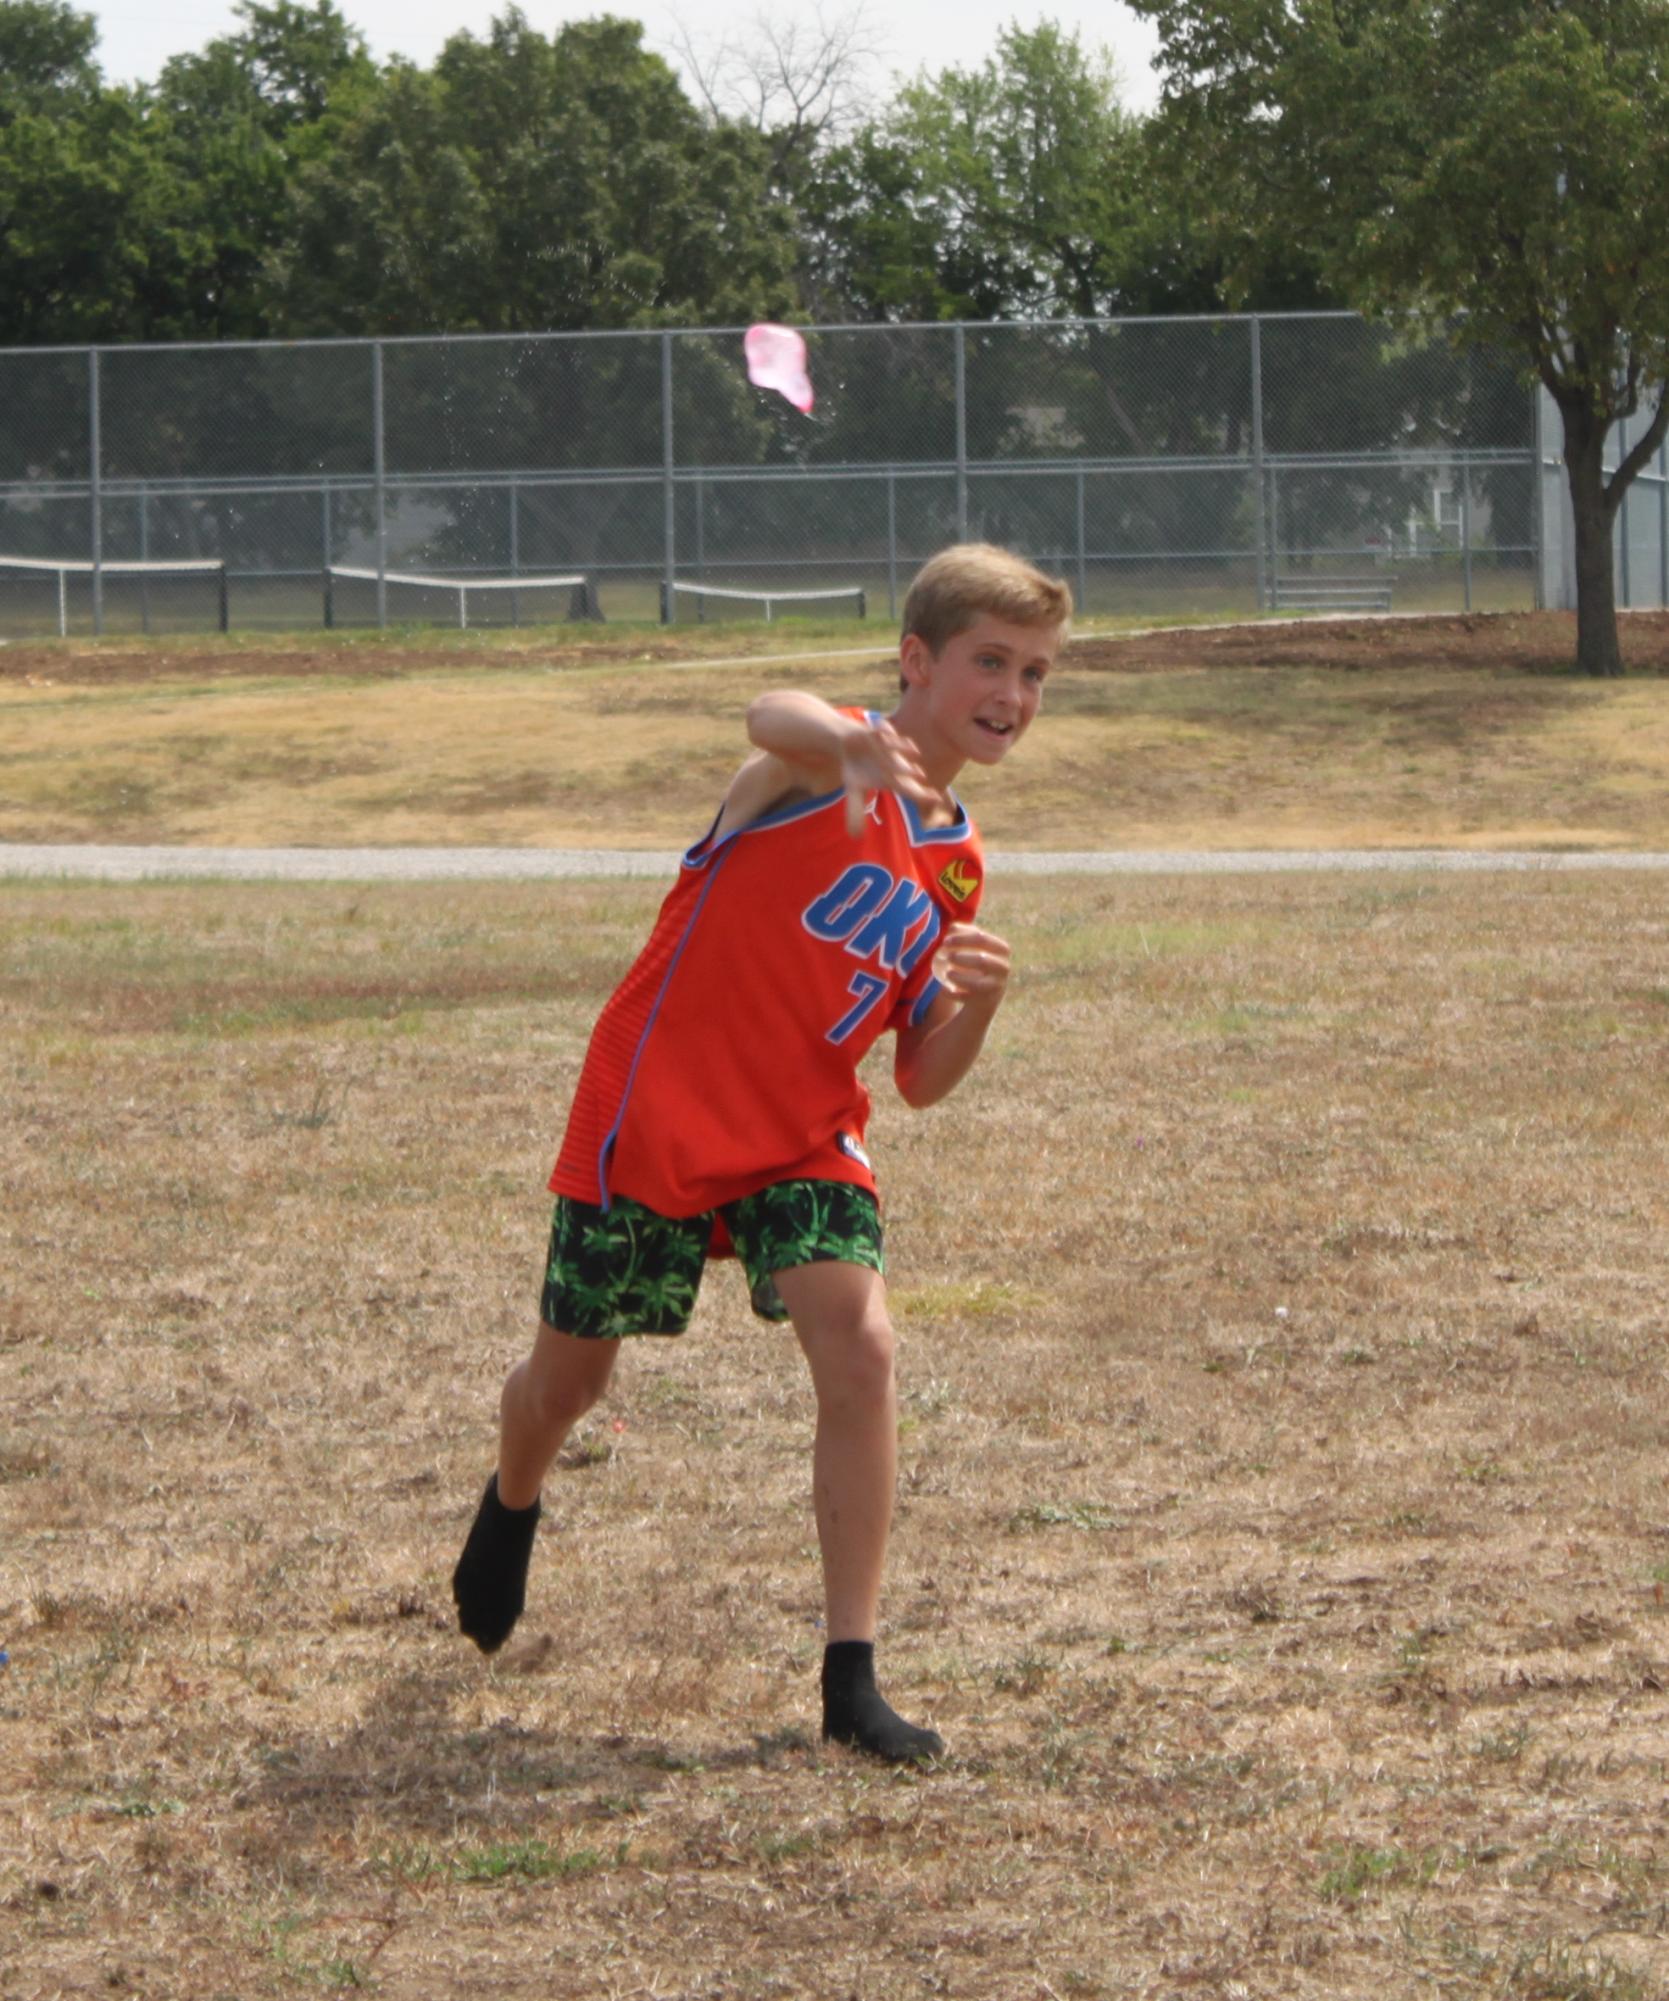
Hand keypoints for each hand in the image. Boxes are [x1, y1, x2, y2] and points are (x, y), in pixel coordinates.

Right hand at [839, 718, 945, 836]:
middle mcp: (895, 764)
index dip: (922, 795)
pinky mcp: (880, 732)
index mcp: (893, 779)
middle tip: (919, 775)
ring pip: (898, 749)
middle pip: (905, 769)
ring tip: (913, 751)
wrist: (850, 743)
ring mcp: (889, 747)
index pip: (910, 790)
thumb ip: (855, 811)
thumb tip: (855, 836)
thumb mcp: (853, 790)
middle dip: (911, 772)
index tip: (936, 798)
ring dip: (903, 750)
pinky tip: (885, 732)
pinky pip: (884, 731)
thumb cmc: (857, 769)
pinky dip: (885, 731)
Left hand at [931, 924, 1010, 1007]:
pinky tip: (944, 990)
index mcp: (1002, 949)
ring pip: (977, 984)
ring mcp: (997, 986)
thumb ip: (962, 933)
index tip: (945, 940)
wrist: (986, 993)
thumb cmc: (976, 961)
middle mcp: (1003, 968)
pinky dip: (954, 994)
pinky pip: (968, 998)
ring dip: (958, 978)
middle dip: (960, 958)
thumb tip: (951, 928)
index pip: (982, 939)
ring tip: (946, 974)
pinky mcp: (987, 1001)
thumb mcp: (973, 945)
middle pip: (982, 960)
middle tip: (945, 957)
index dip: (962, 938)